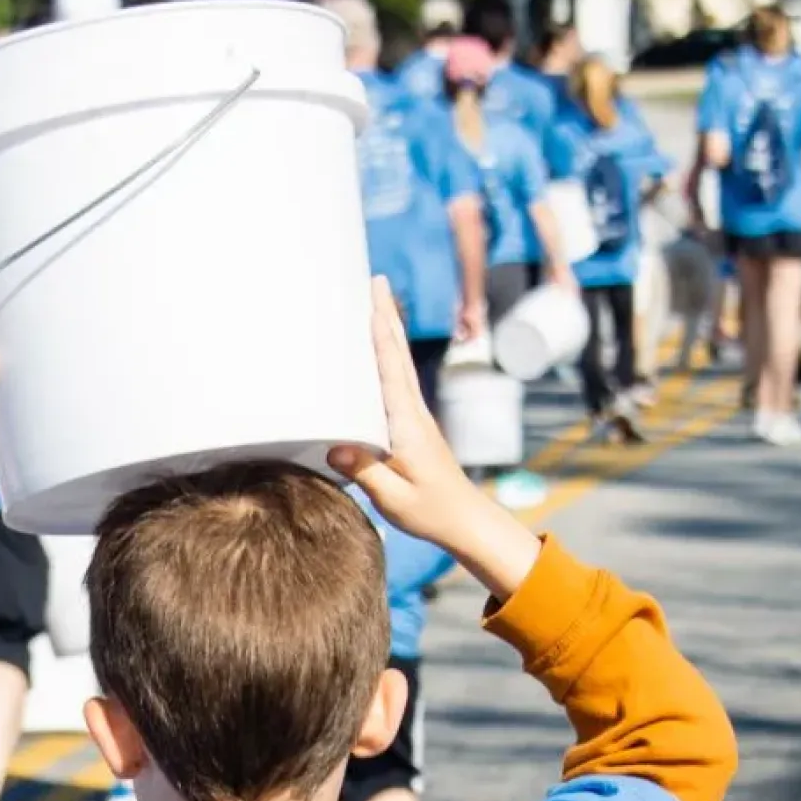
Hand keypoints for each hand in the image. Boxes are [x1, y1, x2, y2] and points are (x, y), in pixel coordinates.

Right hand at [333, 282, 536, 600]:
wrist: (465, 520)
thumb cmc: (431, 511)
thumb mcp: (393, 498)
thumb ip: (366, 471)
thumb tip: (336, 445)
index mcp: (407, 425)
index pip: (391, 372)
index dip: (380, 336)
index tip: (370, 303)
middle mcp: (414, 412)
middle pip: (397, 354)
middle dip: (385, 315)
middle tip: (375, 280)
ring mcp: (416, 415)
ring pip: (399, 362)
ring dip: (387, 329)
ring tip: (375, 300)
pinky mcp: (414, 424)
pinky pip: (397, 380)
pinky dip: (388, 355)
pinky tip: (379, 348)